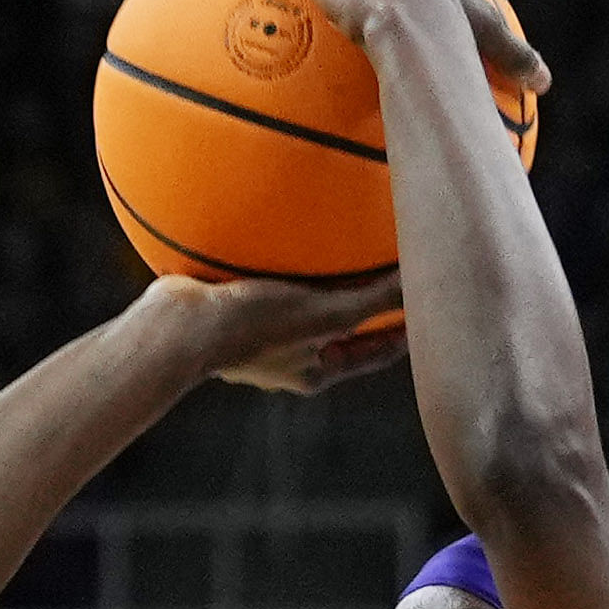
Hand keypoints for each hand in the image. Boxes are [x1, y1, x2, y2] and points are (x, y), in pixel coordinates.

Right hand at [145, 264, 404, 397]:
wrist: (180, 328)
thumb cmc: (255, 328)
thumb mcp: (327, 313)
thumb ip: (375, 299)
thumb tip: (421, 277)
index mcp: (314, 373)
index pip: (374, 353)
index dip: (404, 333)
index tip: (429, 309)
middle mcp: (287, 361)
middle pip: (341, 331)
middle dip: (364, 308)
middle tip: (391, 278)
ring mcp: (258, 338)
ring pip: (304, 309)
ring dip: (322, 286)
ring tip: (340, 252)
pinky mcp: (231, 312)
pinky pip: (269, 286)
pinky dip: (284, 268)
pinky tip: (287, 235)